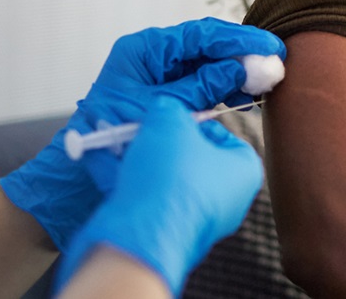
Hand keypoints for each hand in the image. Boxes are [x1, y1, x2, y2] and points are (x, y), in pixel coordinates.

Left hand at [0, 18, 282, 249]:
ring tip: (266, 81)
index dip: (238, 39)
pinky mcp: (170, 96)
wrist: (83, 176)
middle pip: (207, 46)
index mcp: (143, 50)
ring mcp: (161, 76)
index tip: (268, 46)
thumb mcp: (162, 109)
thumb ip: (202, 87)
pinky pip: (204, 84)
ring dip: (237, 72)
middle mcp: (152, 57)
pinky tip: (247, 96)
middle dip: (242, 54)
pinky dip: (226, 89)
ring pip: (208, 65)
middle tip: (276, 61)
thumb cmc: (111, 139)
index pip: (199, 35)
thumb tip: (243, 69)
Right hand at [55, 97, 264, 296]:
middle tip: (138, 128)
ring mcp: (197, 222)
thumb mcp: (170, 121)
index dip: (191, 122)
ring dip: (137, 158)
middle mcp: (227, 201)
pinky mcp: (166, 235)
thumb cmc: (169, 178)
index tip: (168, 118)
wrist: (140, 237)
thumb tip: (164, 109)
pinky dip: (126, 181)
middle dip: (158, 141)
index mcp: (244, 172)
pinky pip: (146, 200)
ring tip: (113, 141)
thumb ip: (170, 108)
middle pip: (189, 158)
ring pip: (164, 179)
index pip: (223, 135)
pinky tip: (102, 163)